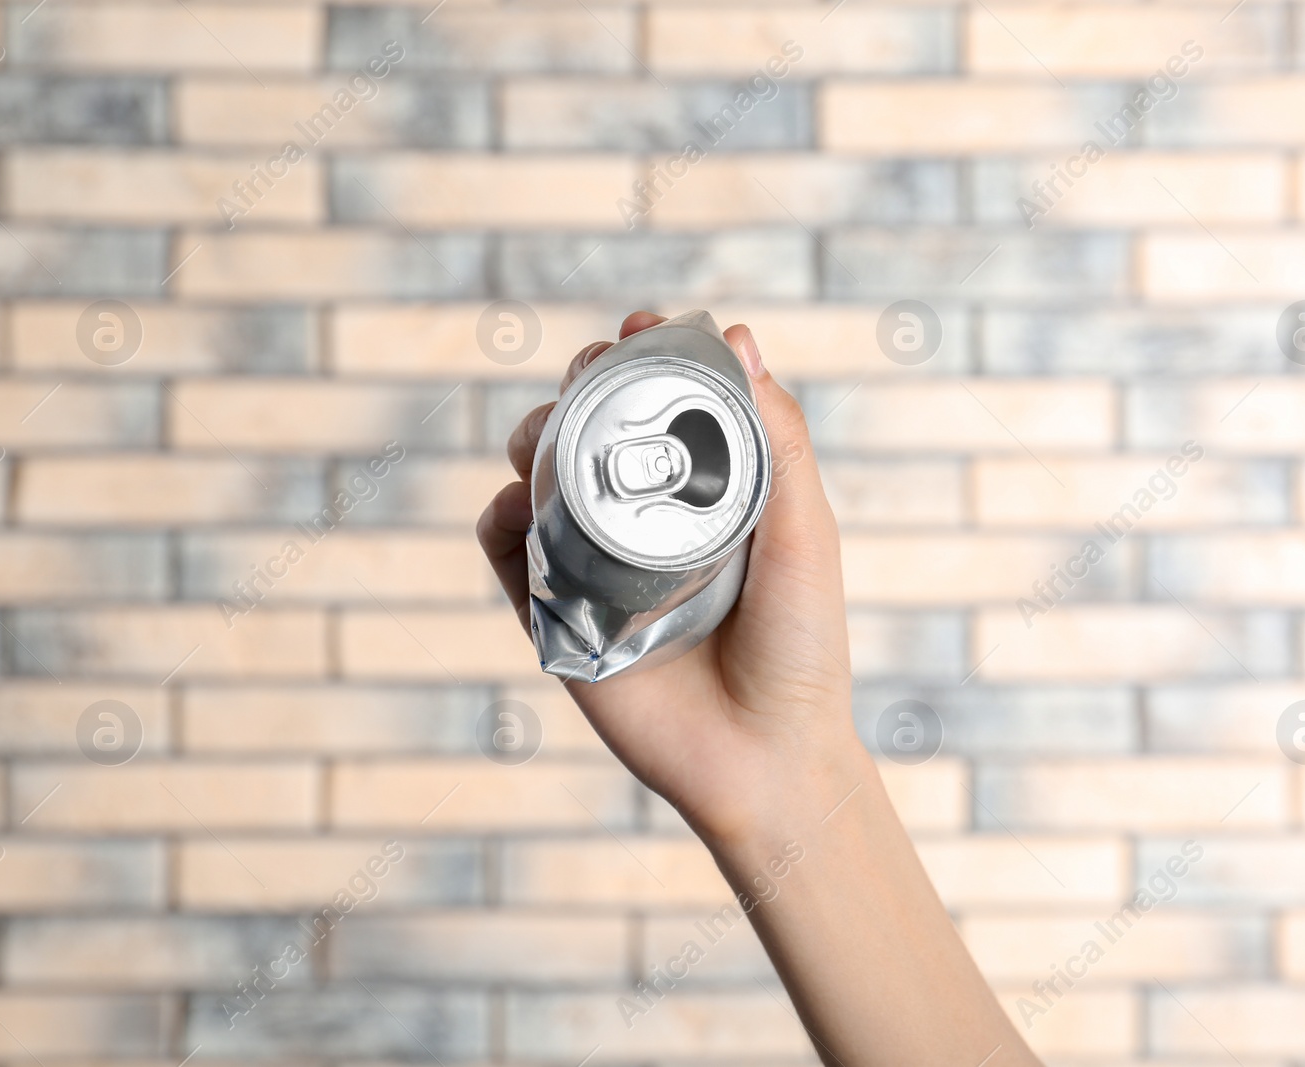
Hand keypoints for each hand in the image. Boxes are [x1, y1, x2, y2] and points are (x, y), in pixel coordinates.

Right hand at [476, 311, 868, 845]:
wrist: (762, 755)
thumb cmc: (799, 644)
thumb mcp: (804, 532)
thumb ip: (779, 441)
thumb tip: (742, 338)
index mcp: (703, 490)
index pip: (660, 403)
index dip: (642, 356)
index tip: (640, 328)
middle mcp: (643, 519)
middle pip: (592, 426)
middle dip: (582, 385)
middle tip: (592, 375)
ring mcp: (594, 562)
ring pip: (538, 475)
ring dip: (534, 437)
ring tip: (549, 439)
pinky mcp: (553, 614)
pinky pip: (506, 550)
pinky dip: (499, 516)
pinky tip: (519, 506)